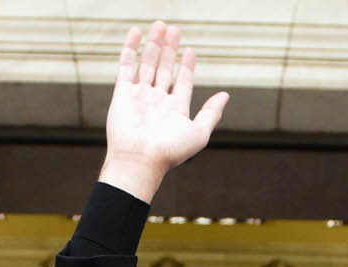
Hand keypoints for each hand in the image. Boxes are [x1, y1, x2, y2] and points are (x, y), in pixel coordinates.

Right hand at [97, 23, 229, 202]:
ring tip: (160, 25)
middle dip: (170, 49)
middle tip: (174, 29)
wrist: (140, 160)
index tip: (190, 50)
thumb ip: (211, 113)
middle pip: (164, 68)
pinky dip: (131, 48)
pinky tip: (136, 32)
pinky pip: (126, 65)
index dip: (187, 66)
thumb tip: (225, 95)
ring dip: (154, 44)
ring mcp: (139, 95)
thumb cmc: (170, 152)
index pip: (182, 81)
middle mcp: (157, 101)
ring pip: (147, 63)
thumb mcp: (199, 132)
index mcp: (175, 109)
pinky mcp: (122, 93)